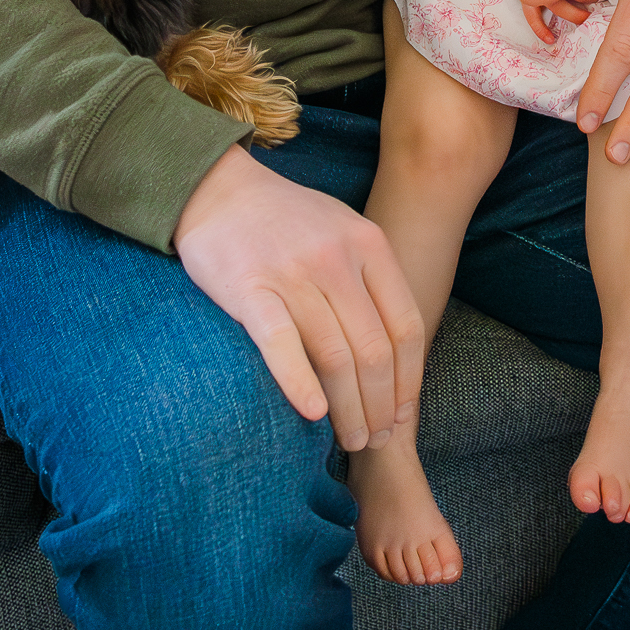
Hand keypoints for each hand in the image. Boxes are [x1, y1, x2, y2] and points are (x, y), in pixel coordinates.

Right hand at [174, 145, 423, 449]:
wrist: (220, 189)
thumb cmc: (287, 220)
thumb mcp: (343, 231)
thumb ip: (371, 279)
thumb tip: (395, 349)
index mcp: (369, 245)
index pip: (406, 326)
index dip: (408, 379)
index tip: (402, 414)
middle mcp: (337, 259)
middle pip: (374, 349)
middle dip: (379, 405)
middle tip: (374, 440)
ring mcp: (294, 273)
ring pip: (335, 355)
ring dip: (348, 409)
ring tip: (348, 440)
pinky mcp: (249, 289)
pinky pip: (281, 343)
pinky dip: (299, 382)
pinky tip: (311, 413)